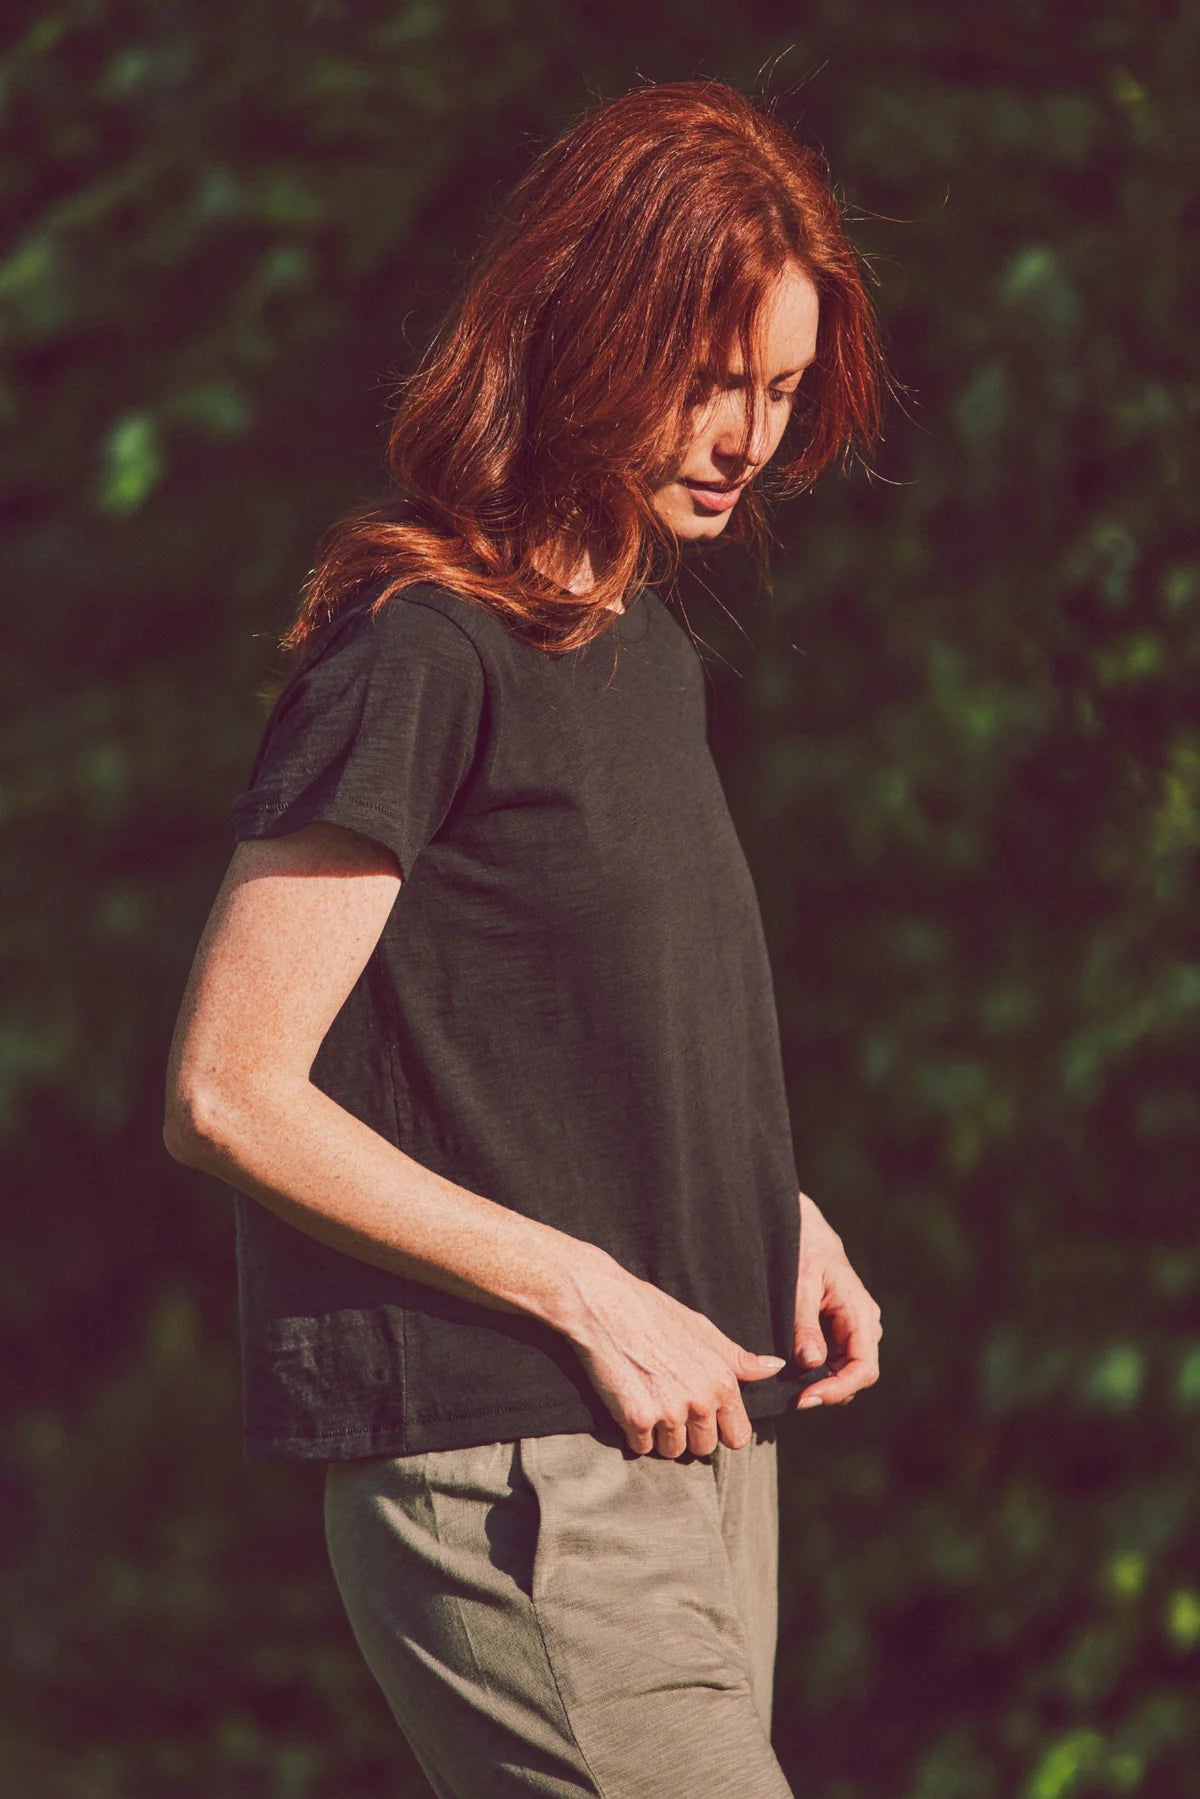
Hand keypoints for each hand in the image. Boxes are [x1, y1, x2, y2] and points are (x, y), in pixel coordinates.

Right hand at [566, 1254, 787, 1458]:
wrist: (605, 1305)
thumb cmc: (655, 1313)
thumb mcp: (703, 1330)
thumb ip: (739, 1359)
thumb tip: (775, 1367)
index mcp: (722, 1382)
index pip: (737, 1437)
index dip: (720, 1430)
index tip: (703, 1418)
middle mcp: (701, 1400)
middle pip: (704, 1448)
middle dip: (688, 1434)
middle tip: (668, 1403)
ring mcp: (669, 1412)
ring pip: (672, 1451)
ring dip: (659, 1436)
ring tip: (648, 1400)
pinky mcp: (637, 1419)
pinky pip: (641, 1447)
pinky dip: (633, 1433)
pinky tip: (628, 1403)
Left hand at [790, 1191, 881, 1410]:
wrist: (804, 1228)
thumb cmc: (803, 1250)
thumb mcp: (799, 1285)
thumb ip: (805, 1324)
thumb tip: (812, 1363)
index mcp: (860, 1312)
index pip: (864, 1367)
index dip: (838, 1389)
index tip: (807, 1399)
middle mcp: (864, 1323)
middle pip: (858, 1374)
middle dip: (830, 1391)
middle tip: (795, 1400)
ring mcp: (854, 1327)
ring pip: (847, 1370)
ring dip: (824, 1383)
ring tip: (792, 1389)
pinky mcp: (841, 1329)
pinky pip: (837, 1359)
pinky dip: (819, 1371)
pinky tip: (795, 1374)